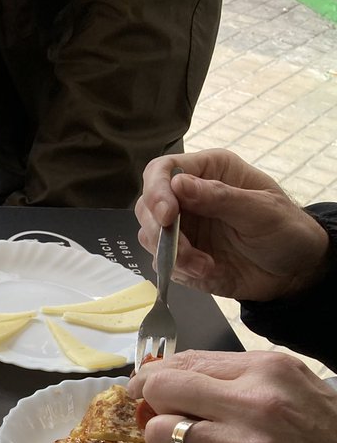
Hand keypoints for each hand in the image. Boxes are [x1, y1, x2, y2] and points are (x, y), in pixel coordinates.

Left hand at [128, 349, 336, 442]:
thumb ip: (236, 380)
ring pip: (159, 435)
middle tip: (162, 422)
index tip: (146, 389)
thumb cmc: (326, 442)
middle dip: (151, 407)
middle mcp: (256, 404)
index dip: (155, 378)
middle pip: (161, 390)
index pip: (185, 362)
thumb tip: (168, 377)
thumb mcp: (294, 390)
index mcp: (268, 371)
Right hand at [135, 149, 329, 301]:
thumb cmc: (286, 230)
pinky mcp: (180, 255)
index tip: (167, 217)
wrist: (294, 271)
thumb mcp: (261, 211)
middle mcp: (188, 197)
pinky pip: (161, 262)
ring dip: (172, 255)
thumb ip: (220, 197)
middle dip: (159, 231)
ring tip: (205, 266)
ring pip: (149, 236)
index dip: (157, 191)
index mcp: (208, 171)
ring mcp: (182, 228)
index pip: (162, 171)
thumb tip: (178, 184)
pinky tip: (207, 271)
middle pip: (147, 205)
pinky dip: (178, 270)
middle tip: (185, 252)